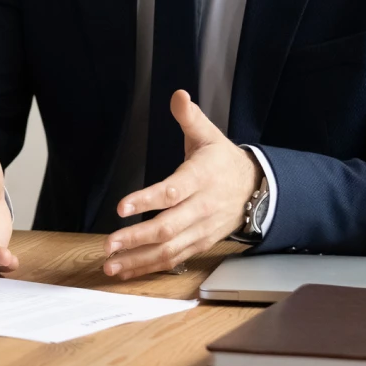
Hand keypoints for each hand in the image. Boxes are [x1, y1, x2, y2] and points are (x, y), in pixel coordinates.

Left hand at [102, 90, 260, 280]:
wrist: (256, 189)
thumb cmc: (223, 160)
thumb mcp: (208, 134)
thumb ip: (189, 117)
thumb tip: (178, 95)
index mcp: (202, 177)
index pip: (173, 191)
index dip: (147, 200)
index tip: (122, 207)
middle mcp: (202, 207)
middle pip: (169, 227)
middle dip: (137, 238)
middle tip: (109, 243)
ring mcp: (202, 229)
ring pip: (170, 249)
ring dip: (139, 259)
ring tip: (111, 264)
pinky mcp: (201, 243)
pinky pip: (175, 259)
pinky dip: (150, 267)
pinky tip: (128, 269)